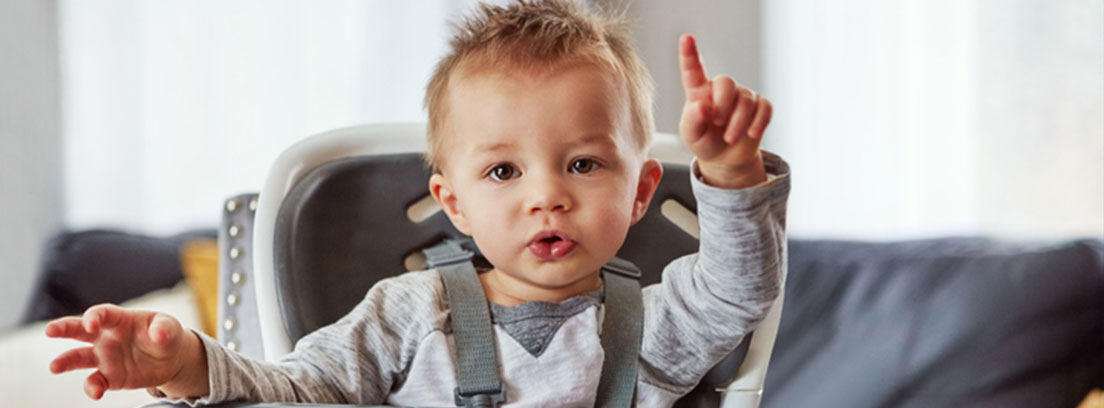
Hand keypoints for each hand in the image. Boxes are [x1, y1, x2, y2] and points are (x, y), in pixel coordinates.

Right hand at [45, 304, 205, 399]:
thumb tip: (158, 335)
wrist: (171, 359)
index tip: (90, 323)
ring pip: (79, 358)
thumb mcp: (170, 327)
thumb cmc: (166, 335)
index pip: (102, 314)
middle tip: (50, 330)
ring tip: (54, 367)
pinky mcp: (109, 377)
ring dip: (66, 362)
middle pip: (79, 330)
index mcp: (120, 320)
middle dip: (63, 328)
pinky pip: (96, 382)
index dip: (94, 316)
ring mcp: (105, 357)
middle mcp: (106, 337)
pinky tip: (96, 393)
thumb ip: (164, 328)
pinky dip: (93, 388)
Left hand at [678, 34, 771, 188]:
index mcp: (699, 92)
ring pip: (746, 100)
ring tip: (730, 139)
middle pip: (726, 82)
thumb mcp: (691, 136)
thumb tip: (700, 105)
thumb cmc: (703, 142)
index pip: (693, 70)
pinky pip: (765, 108)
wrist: (725, 158)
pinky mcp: (760, 106)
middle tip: (718, 124)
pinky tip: (751, 134)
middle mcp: (721, 89)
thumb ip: (692, 122)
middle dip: (723, 105)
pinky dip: (759, 122)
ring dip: (738, 123)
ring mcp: (742, 96)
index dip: (689, 54)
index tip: (686, 38)